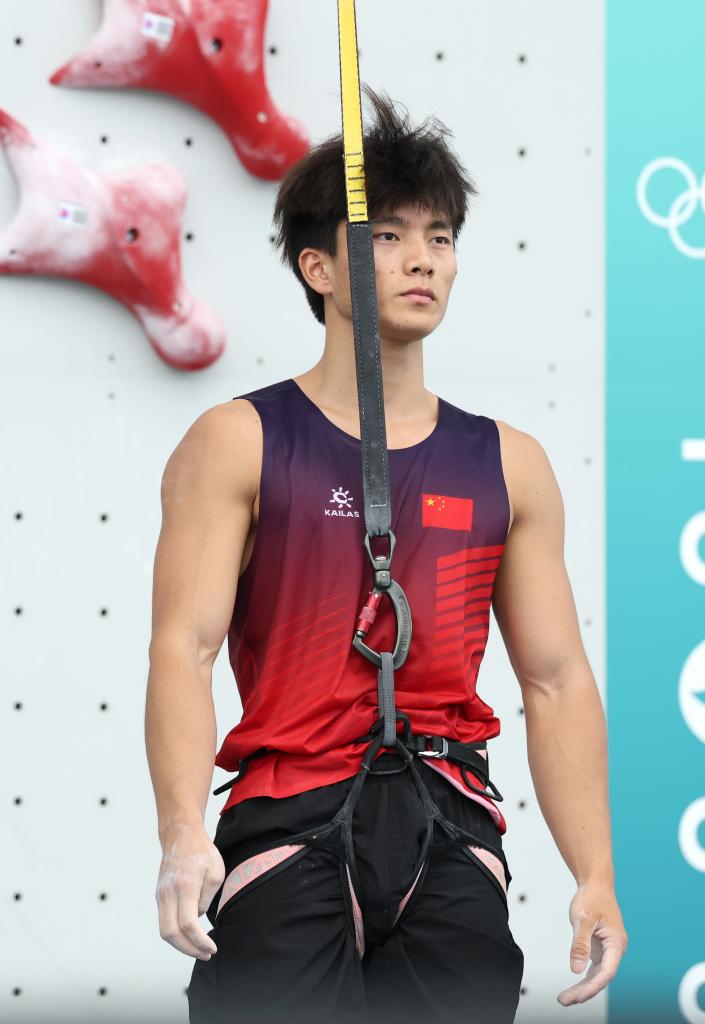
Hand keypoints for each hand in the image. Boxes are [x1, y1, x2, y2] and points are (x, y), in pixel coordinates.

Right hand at [156, 821, 224, 959]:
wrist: (180, 836)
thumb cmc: (201, 852)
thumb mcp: (216, 872)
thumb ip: (206, 898)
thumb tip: (197, 917)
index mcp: (184, 886)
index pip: (187, 924)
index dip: (199, 941)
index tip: (212, 948)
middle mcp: (168, 893)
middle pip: (171, 933)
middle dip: (188, 950)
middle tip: (206, 954)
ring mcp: (161, 895)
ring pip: (164, 931)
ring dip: (181, 945)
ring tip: (199, 949)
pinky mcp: (159, 896)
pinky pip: (164, 921)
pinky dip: (176, 934)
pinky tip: (190, 936)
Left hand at [557, 880, 627, 1006]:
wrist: (595, 885)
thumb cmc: (592, 898)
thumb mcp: (582, 919)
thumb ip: (580, 945)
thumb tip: (576, 970)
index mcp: (616, 943)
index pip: (607, 972)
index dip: (592, 987)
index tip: (578, 996)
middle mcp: (615, 950)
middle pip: (601, 978)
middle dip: (584, 991)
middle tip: (564, 1000)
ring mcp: (608, 950)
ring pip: (597, 975)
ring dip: (583, 987)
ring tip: (565, 998)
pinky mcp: (600, 948)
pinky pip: (594, 968)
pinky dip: (584, 978)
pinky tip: (573, 988)